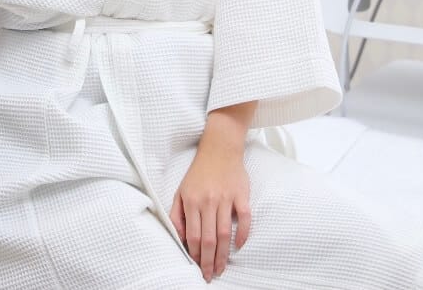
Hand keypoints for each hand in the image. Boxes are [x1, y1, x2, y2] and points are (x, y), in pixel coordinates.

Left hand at [169, 105, 254, 281]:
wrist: (219, 148)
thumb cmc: (199, 172)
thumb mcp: (181, 191)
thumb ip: (177, 214)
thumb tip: (178, 237)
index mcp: (192, 201)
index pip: (192, 235)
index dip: (194, 254)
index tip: (197, 267)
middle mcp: (209, 202)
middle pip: (208, 239)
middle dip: (208, 261)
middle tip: (210, 275)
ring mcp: (226, 199)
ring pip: (224, 233)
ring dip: (223, 254)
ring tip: (221, 268)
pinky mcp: (241, 195)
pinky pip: (245, 218)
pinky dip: (243, 234)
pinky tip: (239, 246)